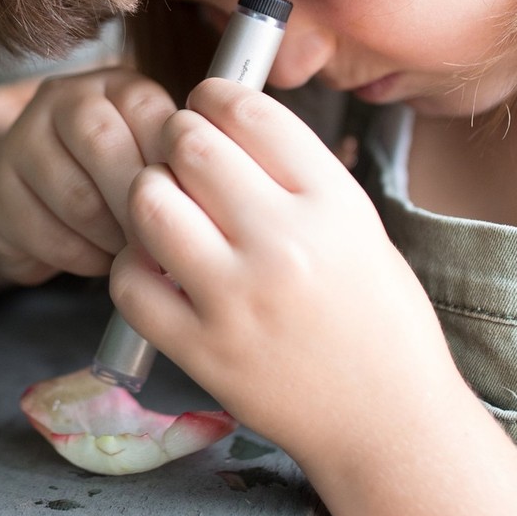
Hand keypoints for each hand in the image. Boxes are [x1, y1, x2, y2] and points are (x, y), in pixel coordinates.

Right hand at [0, 66, 176, 284]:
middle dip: (140, 204)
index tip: (191, 205)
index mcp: (117, 84)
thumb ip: (179, 159)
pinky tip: (99, 259)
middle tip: (163, 240)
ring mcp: (22, 140)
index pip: (150, 113)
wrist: (25, 194)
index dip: (171, 166)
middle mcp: (65, 98)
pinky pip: (47, 235)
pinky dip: (83, 258)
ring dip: (114, 238)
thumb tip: (217, 197)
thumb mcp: (149, 152)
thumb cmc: (111, 176)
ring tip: (132, 252)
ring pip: (78, 197)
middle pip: (106, 146)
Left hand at [110, 78, 458, 460]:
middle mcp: (283, 241)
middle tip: (180, 152)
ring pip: (148, 201)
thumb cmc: (382, 319)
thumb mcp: (360, 227)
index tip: (206, 102)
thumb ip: (297, 177)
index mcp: (332, 203)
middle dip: (177, 135)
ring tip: (166, 205)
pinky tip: (157, 266)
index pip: (250, 112)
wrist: (388, 421)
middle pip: (191, 145)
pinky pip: (128, 280)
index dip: (216, 94)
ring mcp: (236, 298)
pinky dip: (132, 262)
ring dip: (148, 191)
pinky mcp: (200, 349)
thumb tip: (229, 127)